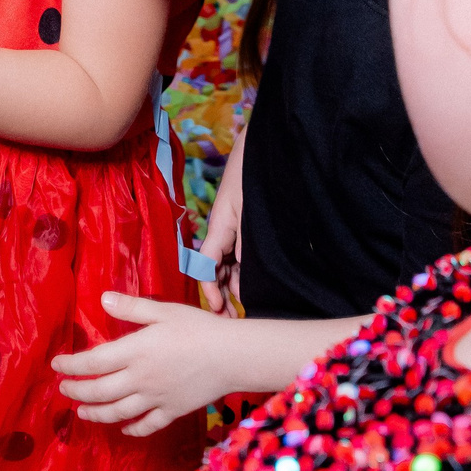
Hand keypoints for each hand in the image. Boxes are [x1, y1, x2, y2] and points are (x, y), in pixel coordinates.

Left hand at [52, 292, 240, 436]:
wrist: (232, 356)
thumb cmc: (198, 328)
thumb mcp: (163, 311)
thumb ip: (132, 307)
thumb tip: (102, 299)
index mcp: (135, 351)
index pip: (92, 362)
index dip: (71, 366)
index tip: (56, 365)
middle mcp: (140, 379)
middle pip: (99, 391)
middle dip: (76, 391)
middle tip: (63, 389)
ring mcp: (156, 399)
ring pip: (117, 413)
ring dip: (95, 413)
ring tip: (82, 411)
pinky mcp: (172, 411)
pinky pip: (147, 425)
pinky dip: (132, 429)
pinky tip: (124, 429)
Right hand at [197, 176, 241, 313]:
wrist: (264, 151)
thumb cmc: (251, 176)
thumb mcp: (244, 214)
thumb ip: (240, 245)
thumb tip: (238, 278)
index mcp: (218, 230)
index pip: (206, 268)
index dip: (211, 291)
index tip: (220, 310)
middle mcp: (224, 233)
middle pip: (217, 271)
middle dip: (222, 295)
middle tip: (233, 319)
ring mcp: (235, 231)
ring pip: (229, 266)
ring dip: (233, 287)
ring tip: (242, 309)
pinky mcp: (245, 229)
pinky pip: (240, 256)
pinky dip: (242, 273)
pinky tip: (251, 285)